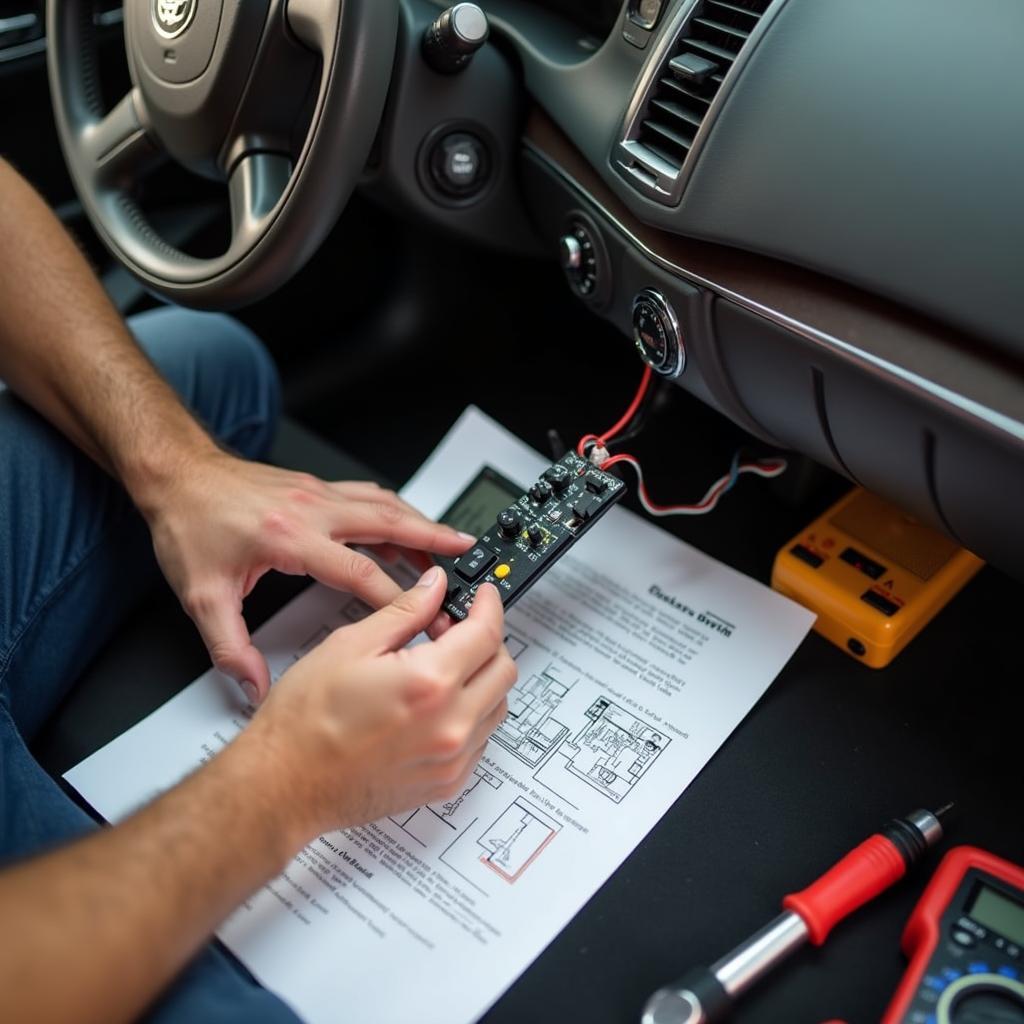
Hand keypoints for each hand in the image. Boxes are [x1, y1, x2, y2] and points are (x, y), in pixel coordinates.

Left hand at [143, 449, 474, 702]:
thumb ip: (228, 646)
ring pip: (384, 504)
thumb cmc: (187, 524)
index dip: (400, 600)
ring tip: (449, 541)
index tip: (426, 618)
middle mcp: (312, 510)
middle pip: (390, 524)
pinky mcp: (314, 488)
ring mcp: (317, 494)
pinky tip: (403, 521)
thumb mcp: (200, 594)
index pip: (362, 572)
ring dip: (420, 521)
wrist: (175, 474)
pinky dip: (394, 509)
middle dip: (434, 541)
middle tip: (468, 554)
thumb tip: (250, 685)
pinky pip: (367, 495)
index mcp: (291, 539)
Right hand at [241, 570, 516, 842]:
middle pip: (504, 670)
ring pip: (497, 706)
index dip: (488, 606)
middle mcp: (450, 725)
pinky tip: (436, 705)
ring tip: (443, 668)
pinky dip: (471, 714)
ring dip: (482, 679)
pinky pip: (480, 740)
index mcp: (430, 683)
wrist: (283, 786)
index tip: (483, 597)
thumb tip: (434, 587)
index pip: (487, 633)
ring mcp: (451, 760)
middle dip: (489, 641)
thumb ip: (404, 612)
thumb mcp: (350, 645)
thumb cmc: (304, 722)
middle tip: (457, 630)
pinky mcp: (446, 783)